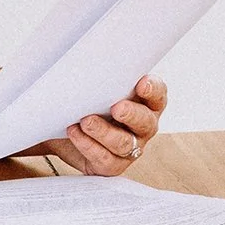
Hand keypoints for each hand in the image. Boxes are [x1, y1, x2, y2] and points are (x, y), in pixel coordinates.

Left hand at [39, 75, 166, 176]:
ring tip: (86, 121)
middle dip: (131, 114)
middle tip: (116, 108)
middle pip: (145, 122)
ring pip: (123, 143)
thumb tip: (92, 60)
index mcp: (147, 102)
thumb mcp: (100, 86)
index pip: (158, 95)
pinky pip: (104, 158)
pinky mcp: (112, 165)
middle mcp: (143, 126)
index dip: (153, 90)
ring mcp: (130, 148)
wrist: (66, 126)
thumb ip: (106, 76)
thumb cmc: (90, 101)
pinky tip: (75, 132)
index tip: (141, 83)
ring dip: (104, 131)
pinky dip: (88, 145)